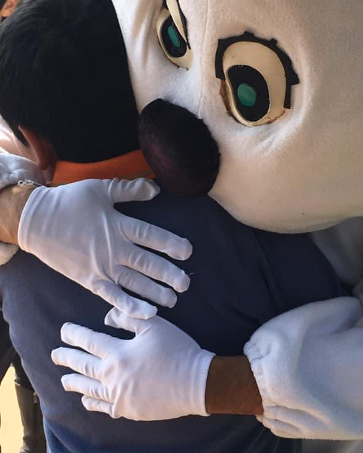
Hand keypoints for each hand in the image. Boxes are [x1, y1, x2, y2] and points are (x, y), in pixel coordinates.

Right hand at [18, 178, 191, 317]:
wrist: (35, 221)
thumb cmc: (70, 202)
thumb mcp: (101, 189)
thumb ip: (130, 190)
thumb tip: (156, 189)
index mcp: (118, 224)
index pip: (151, 236)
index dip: (171, 244)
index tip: (187, 251)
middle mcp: (113, 248)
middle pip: (147, 263)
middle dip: (169, 274)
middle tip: (185, 283)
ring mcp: (101, 266)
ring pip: (134, 282)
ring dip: (155, 292)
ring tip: (173, 299)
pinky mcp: (90, 280)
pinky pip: (113, 296)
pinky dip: (129, 306)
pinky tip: (147, 312)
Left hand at [52, 308, 214, 420]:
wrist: (195, 382)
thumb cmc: (176, 349)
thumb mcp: (154, 324)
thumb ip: (127, 317)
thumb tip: (107, 317)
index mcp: (118, 353)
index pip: (88, 341)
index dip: (74, 334)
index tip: (64, 331)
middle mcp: (113, 376)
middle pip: (83, 366)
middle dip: (67, 358)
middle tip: (55, 354)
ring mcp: (119, 396)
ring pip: (89, 388)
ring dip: (75, 382)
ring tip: (64, 379)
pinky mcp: (128, 409)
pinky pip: (104, 407)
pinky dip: (92, 402)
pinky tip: (86, 399)